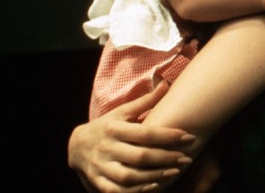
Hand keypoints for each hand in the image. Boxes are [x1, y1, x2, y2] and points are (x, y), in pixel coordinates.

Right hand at [68, 82, 194, 192]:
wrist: (75, 145)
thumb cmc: (107, 125)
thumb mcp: (122, 111)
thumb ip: (145, 101)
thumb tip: (166, 83)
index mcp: (114, 128)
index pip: (145, 133)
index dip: (168, 136)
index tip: (188, 136)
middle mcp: (107, 148)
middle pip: (140, 156)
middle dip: (166, 158)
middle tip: (187, 158)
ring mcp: (101, 167)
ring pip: (130, 176)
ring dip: (155, 176)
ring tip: (175, 172)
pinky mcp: (98, 182)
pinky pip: (117, 190)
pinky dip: (136, 190)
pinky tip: (154, 186)